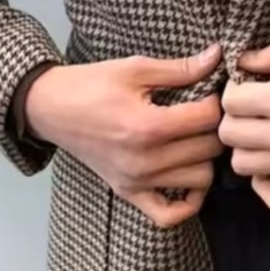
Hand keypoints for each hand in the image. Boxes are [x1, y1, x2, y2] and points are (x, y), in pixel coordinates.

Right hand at [25, 42, 223, 227]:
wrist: (51, 108)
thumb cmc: (92, 83)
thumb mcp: (136, 68)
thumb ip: (181, 68)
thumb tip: (218, 56)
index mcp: (147, 126)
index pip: (207, 118)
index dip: (216, 100)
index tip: (210, 91)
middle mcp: (144, 161)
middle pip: (209, 150)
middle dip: (214, 127)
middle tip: (205, 112)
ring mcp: (137, 182)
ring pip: (200, 180)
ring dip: (205, 158)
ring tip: (196, 137)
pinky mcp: (128, 194)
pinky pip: (170, 215)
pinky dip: (188, 200)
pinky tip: (188, 173)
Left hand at [218, 27, 269, 211]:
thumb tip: (241, 63)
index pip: (229, 102)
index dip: (232, 89)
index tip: (245, 83)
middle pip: (229, 135)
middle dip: (233, 116)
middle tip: (250, 106)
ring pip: (243, 166)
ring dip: (245, 147)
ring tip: (259, 131)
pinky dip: (265, 184)